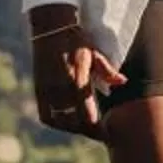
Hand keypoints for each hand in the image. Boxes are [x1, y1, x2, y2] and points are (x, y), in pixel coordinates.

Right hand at [29, 5, 126, 137]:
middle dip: (86, 129)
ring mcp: (47, 89)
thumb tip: (123, 83)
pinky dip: (57, 123)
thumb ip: (107, 71)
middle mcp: (60, 86)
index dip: (94, 125)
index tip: (104, 131)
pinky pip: (46, 116)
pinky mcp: (39, 90)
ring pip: (61, 121)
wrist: (50, 30)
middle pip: (74, 120)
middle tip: (98, 132)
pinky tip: (66, 122)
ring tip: (84, 127)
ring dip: (72, 127)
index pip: (85, 110)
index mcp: (76, 77)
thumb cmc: (76, 41)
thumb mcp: (93, 54)